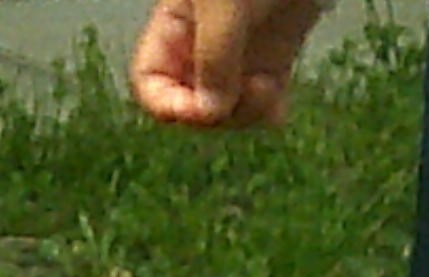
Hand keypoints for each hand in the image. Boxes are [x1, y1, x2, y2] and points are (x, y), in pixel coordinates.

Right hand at [129, 0, 328, 124]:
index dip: (168, 105)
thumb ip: (214, 55)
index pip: (151, 83)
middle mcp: (201, 45)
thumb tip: (211, 112)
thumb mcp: (221, 2)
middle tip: (247, 91)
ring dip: (245, 113)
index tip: (200, 107)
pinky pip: (262, 100)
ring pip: (227, 109)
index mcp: (175, 25)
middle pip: (191, 104)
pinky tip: (277, 104)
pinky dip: (268, 110)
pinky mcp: (273, 56)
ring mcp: (238, 53)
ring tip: (268, 87)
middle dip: (216, 112)